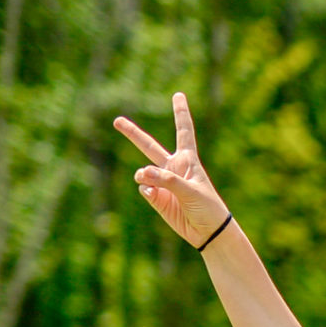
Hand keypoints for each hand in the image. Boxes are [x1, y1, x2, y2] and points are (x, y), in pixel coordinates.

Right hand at [114, 93, 232, 245]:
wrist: (209, 232)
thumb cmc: (208, 207)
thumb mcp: (191, 190)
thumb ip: (167, 180)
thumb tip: (142, 174)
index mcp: (187, 160)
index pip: (183, 131)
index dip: (180, 112)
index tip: (178, 94)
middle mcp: (173, 168)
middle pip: (149, 146)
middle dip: (132, 134)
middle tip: (116, 120)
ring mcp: (163, 183)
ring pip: (142, 172)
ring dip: (142, 175)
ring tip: (148, 181)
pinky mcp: (156, 198)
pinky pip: (144, 189)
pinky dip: (146, 191)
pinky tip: (154, 196)